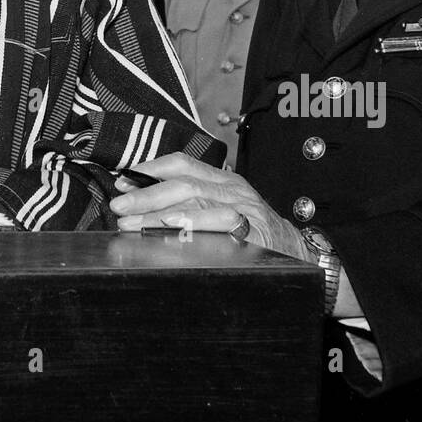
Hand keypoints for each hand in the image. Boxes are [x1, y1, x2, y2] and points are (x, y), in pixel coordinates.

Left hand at [109, 153, 310, 261]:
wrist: (303, 259)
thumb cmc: (257, 238)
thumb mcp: (226, 212)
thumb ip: (194, 205)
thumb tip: (147, 208)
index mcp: (224, 180)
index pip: (182, 163)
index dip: (149, 169)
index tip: (122, 179)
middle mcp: (233, 189)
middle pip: (182, 182)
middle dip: (145, 193)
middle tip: (118, 206)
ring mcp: (245, 208)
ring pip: (194, 199)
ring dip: (157, 212)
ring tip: (131, 223)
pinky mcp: (254, 232)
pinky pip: (221, 221)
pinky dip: (194, 222)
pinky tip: (172, 227)